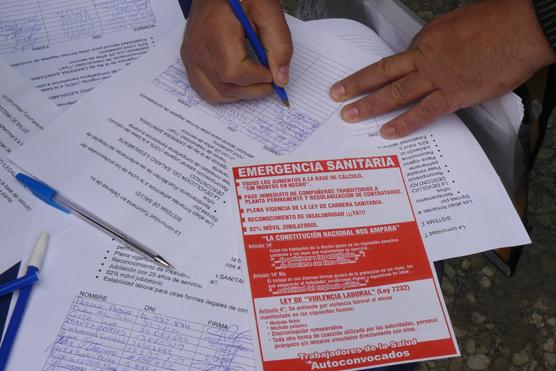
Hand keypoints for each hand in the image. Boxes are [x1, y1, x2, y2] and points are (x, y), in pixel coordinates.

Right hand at [181, 0, 291, 103]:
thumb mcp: (268, 12)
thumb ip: (279, 46)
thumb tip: (280, 79)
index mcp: (215, 31)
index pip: (233, 72)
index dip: (257, 78)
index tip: (270, 71)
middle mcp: (197, 46)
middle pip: (225, 86)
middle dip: (252, 90)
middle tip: (269, 80)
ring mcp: (190, 55)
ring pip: (214, 93)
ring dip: (239, 95)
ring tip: (255, 83)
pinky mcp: (189, 59)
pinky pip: (204, 88)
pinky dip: (224, 93)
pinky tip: (238, 84)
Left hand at [330, 0, 555, 138]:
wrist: (521, 28)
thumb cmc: (496, 21)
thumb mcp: (459, 25)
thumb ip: (443, 43)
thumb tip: (438, 57)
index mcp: (427, 39)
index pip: (400, 60)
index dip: (386, 73)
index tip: (373, 82)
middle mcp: (425, 58)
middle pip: (383, 74)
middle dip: (356, 85)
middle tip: (337, 95)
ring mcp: (437, 77)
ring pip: (395, 93)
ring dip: (369, 105)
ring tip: (349, 115)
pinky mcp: (454, 94)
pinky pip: (423, 112)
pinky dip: (404, 123)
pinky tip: (387, 131)